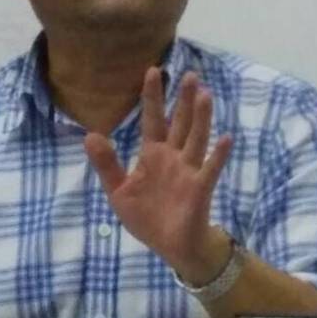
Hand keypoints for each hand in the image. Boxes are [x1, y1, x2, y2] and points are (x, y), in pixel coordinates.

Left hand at [84, 68, 231, 274]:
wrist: (170, 246)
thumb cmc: (146, 217)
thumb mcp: (118, 190)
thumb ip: (107, 164)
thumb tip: (90, 134)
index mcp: (152, 154)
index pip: (152, 119)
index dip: (152, 96)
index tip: (153, 70)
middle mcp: (173, 157)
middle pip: (179, 123)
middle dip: (183, 100)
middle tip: (190, 74)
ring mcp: (189, 170)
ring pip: (196, 138)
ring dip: (201, 118)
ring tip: (205, 94)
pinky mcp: (200, 188)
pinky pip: (210, 169)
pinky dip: (219, 155)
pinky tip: (226, 138)